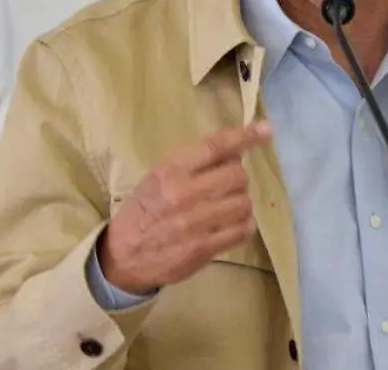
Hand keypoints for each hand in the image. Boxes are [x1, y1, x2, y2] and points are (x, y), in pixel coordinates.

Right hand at [98, 121, 271, 293]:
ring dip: (242, 203)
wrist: (123, 257)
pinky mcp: (204, 248)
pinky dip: (244, 225)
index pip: (215, 146)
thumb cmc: (142, 211)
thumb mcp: (157, 177)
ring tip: (229, 206)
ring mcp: (195, 223)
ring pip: (243, 203)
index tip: (265, 130)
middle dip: (238, 178)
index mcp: (170, 170)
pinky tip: (234, 224)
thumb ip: (192, 164)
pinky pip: (242, 230)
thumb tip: (234, 151)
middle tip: (227, 185)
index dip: (244, 136)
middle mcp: (183, 193)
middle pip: (237, 175)